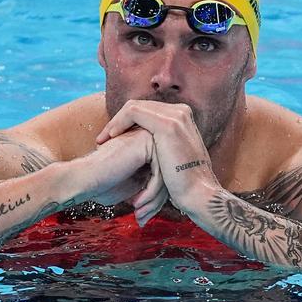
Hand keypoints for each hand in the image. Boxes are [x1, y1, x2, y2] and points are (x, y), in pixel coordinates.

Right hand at [76, 128, 163, 209]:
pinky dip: (150, 193)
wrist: (83, 179)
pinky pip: (160, 173)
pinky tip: (137, 204)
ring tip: (140, 214)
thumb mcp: (137, 184)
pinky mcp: (146, 142)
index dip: (156, 198)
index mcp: (147, 146)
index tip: (143, 215)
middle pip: (168, 174)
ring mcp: (149, 136)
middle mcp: (150, 138)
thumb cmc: (104, 184)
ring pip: (166, 175)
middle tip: (142, 217)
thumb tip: (177, 195)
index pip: (165, 174)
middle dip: (156, 201)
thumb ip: (154, 181)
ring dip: (153, 200)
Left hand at [96, 100, 219, 214]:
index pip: (147, 110)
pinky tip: (110, 137)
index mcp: (182, 117)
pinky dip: (118, 123)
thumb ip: (164, 146)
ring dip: (115, 122)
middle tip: (101, 139)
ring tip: (102, 140)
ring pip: (134, 107)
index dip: (127, 122)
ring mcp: (176, 116)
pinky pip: (133, 113)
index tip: (111, 138)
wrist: (199, 195)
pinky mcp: (168, 124)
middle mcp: (181, 111)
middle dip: (118, 121)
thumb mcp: (174, 157)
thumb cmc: (185, 184)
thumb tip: (149, 148)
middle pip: (140, 106)